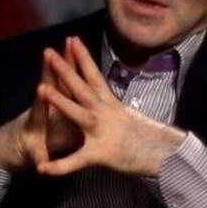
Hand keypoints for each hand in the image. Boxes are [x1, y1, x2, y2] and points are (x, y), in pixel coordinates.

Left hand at [0, 45, 82, 172]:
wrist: (22, 137)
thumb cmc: (31, 145)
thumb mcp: (35, 155)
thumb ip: (39, 158)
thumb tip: (40, 167)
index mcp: (38, 118)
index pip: (40, 107)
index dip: (43, 99)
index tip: (42, 89)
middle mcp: (43, 102)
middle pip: (48, 83)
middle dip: (51, 70)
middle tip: (52, 52)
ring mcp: (51, 94)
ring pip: (59, 75)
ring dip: (65, 60)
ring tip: (70, 43)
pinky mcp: (59, 92)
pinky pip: (67, 76)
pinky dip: (72, 63)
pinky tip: (78, 50)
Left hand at [37, 36, 185, 176]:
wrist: (165, 154)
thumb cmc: (149, 137)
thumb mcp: (129, 117)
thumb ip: (114, 110)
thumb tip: (109, 104)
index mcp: (111, 104)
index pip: (94, 75)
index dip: (83, 57)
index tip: (72, 39)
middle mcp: (105, 112)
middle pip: (82, 87)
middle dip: (64, 69)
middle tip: (48, 53)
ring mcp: (102, 131)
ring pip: (78, 113)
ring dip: (60, 101)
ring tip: (41, 89)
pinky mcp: (101, 153)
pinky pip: (78, 160)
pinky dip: (60, 166)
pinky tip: (43, 168)